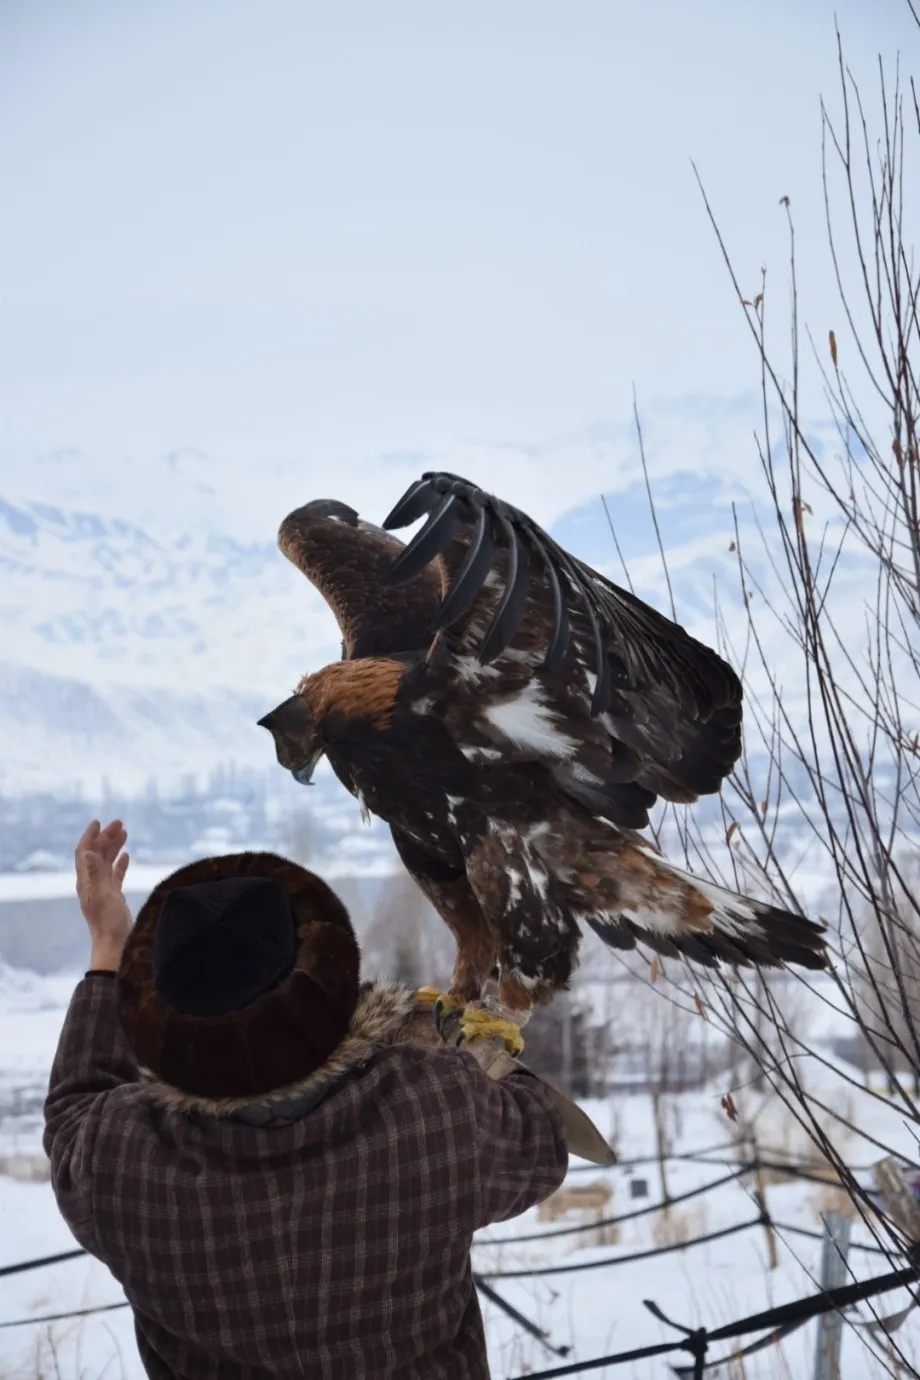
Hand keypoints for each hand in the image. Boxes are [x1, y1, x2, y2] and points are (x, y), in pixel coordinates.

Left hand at [75, 819, 131, 970]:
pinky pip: (116, 874)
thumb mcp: (101, 895)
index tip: (98, 822)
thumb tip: (86, 851)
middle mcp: (92, 882)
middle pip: (97, 854)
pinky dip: (120, 863)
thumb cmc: (107, 921)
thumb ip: (95, 873)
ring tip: (125, 832)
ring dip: (114, 846)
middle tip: (119, 823)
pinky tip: (127, 855)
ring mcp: (103, 889)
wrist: (115, 943)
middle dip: (106, 837)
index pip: (84, 852)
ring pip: (107, 862)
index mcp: (86, 880)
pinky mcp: (113, 896)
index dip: (90, 836)